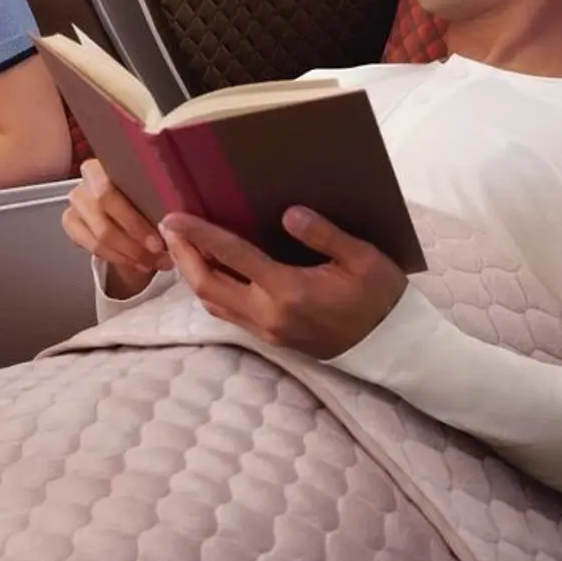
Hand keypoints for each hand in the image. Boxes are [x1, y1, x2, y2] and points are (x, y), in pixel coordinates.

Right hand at [61, 159, 169, 298]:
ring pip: (100, 233)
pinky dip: (119, 258)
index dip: (136, 215)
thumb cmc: (149, 200)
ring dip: (130, 253)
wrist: (130, 216)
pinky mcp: (70, 221)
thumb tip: (182, 217)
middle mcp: (88, 177)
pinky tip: (139, 263)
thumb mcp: (158, 194)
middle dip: (134, 235)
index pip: (115, 184)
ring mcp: (77, 200)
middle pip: (105, 207)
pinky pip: (93, 247)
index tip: (161, 234)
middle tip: (159, 251)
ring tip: (156, 261)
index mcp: (111, 160)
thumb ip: (163, 197)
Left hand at [161, 206, 406, 360]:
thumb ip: (323, 235)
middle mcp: (270, 314)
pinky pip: (229, 315)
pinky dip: (212, 290)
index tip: (174, 217)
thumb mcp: (362, 258)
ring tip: (184, 246)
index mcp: (289, 290)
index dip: (200, 234)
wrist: (392, 346)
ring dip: (193, 275)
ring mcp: (268, 331)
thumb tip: (288, 213)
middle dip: (183, 256)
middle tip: (169, 228)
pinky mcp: (271, 338)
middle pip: (207, 287)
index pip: (233, 256)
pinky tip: (213, 271)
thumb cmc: (380, 298)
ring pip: (213, 304)